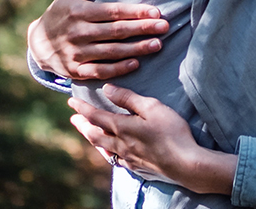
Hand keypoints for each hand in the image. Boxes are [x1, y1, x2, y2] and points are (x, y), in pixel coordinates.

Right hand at [27, 0, 168, 79]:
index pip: (113, 12)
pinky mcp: (76, 71)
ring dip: (136, 49)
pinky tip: (135, 63)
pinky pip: (100, 71)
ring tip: (157, 45)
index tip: (156, 12)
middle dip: (142, 29)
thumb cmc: (61, 12)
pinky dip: (118, 69)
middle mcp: (78, 33)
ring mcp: (76, 53)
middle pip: (116, 31)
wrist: (37, 43)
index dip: (135, 12)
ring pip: (111, 52)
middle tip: (165, 27)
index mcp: (79, 12)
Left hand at [69, 85, 236, 194]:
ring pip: (102, 148)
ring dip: (91, 138)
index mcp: (122, 127)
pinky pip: (114, 159)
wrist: (184, 164)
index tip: (71, 101)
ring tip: (86, 132)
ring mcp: (127, 158)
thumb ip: (128, 98)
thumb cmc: (171, 132)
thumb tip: (107, 89)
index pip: (96, 116)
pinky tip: (110, 151)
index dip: (82, 108)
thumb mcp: (152, 108)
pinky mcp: (136, 167)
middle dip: (82, 125)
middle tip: (73, 118)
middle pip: (94, 134)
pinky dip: (106, 151)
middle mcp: (120, 144)